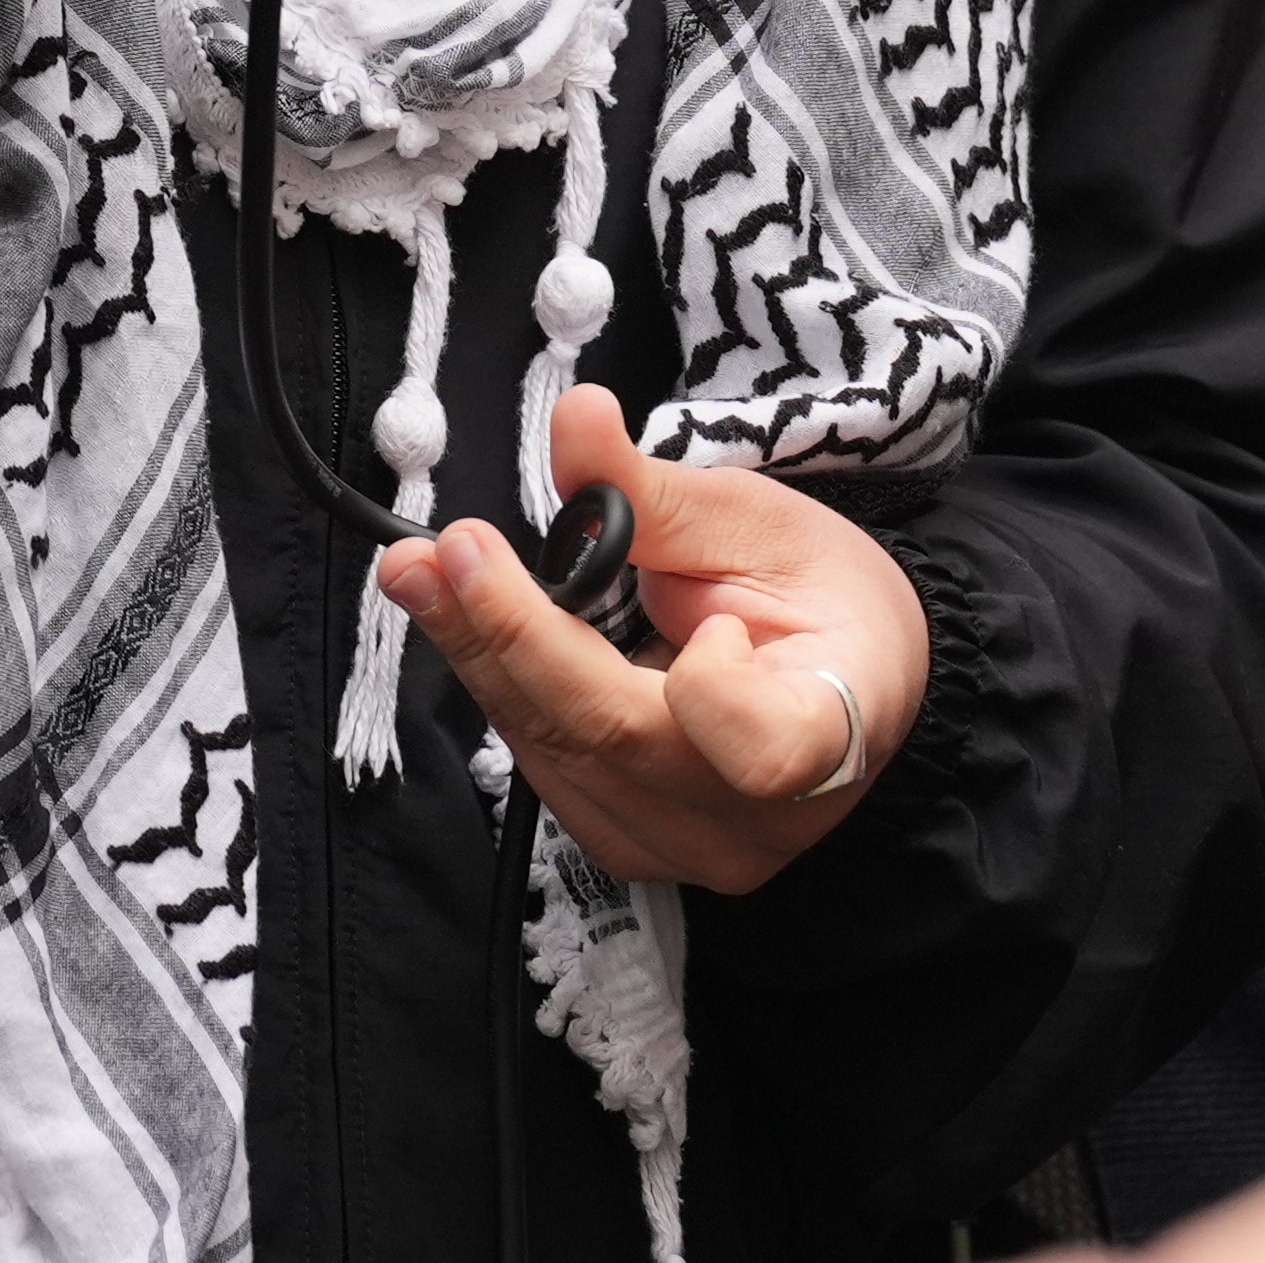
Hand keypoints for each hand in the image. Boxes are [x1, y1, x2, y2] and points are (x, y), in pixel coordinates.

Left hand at [368, 385, 926, 895]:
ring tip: (423, 573)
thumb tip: (578, 418)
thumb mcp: (754, 521)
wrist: (841, 675)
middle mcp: (763, 817)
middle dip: (516, 636)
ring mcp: (695, 846)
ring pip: (563, 759)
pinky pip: (549, 772)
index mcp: (834, 731)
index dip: (714, 689)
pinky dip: (505, 689)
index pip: (767, 750)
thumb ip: (654, 489)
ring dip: (483, 658)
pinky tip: (467, 624)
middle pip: (620, 738)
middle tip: (442, 553)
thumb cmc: (816, 595)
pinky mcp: (635, 847)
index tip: (706, 621)